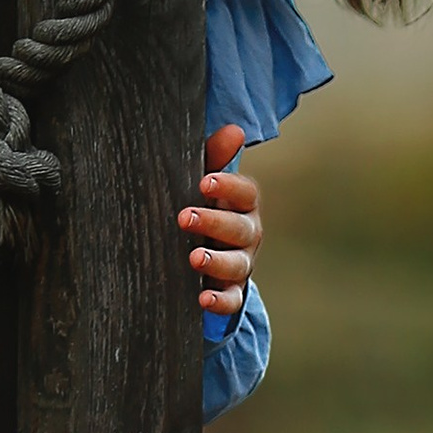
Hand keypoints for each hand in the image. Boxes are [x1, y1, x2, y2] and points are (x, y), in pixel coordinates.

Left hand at [180, 121, 261, 317]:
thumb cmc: (200, 206)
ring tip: (194, 257)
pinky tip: (202, 299)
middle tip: (184, 217)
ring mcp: (241, 264)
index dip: (228, 186)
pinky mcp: (231, 292)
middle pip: (241, 228)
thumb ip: (214, 157)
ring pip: (238, 265)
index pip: (246, 193)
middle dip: (215, 222)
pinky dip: (220, 301)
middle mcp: (248, 234)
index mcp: (243, 205)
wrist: (197, 252)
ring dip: (217, 261)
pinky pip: (232, 300)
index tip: (203, 182)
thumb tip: (235, 131)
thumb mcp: (203, 181)